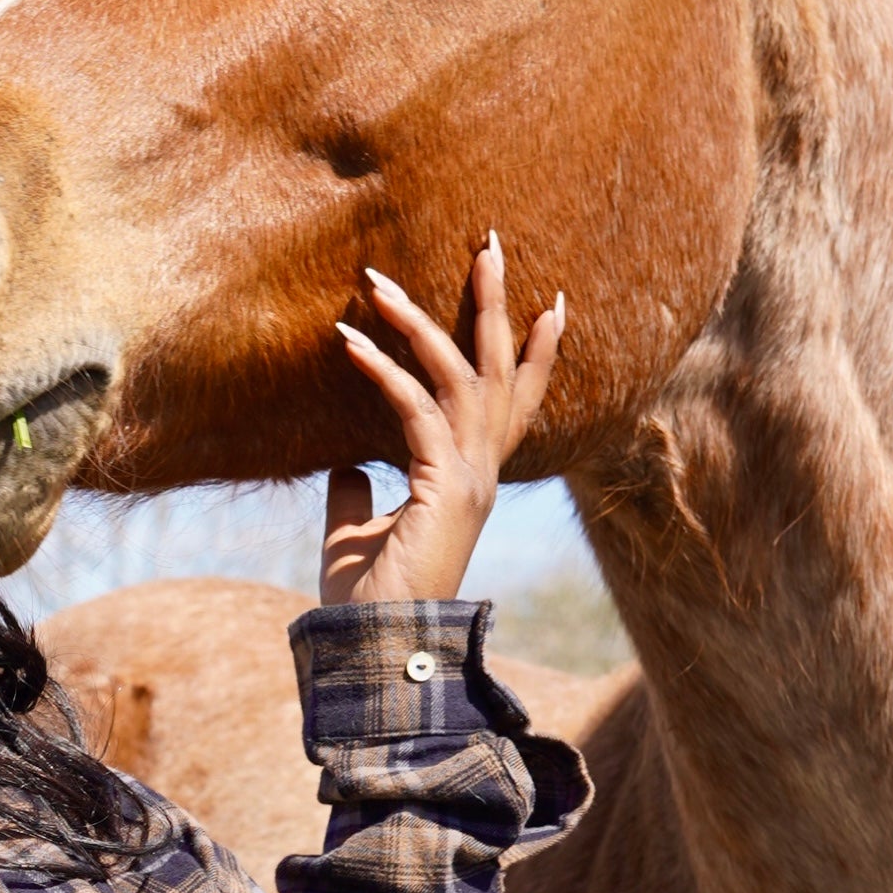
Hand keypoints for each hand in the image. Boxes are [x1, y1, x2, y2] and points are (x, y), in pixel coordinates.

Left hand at [323, 236, 566, 606]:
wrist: (373, 652)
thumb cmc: (368, 603)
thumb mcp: (358, 532)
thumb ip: (357, 492)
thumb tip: (343, 462)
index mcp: (471, 481)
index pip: (513, 404)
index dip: (535, 354)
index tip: (550, 302)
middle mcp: (482, 474)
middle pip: (501, 373)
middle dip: (495, 305)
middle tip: (489, 240)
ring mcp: (469, 480)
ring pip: (461, 378)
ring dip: (422, 321)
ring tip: (378, 280)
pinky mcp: (442, 489)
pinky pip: (416, 411)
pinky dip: (383, 372)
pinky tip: (350, 342)